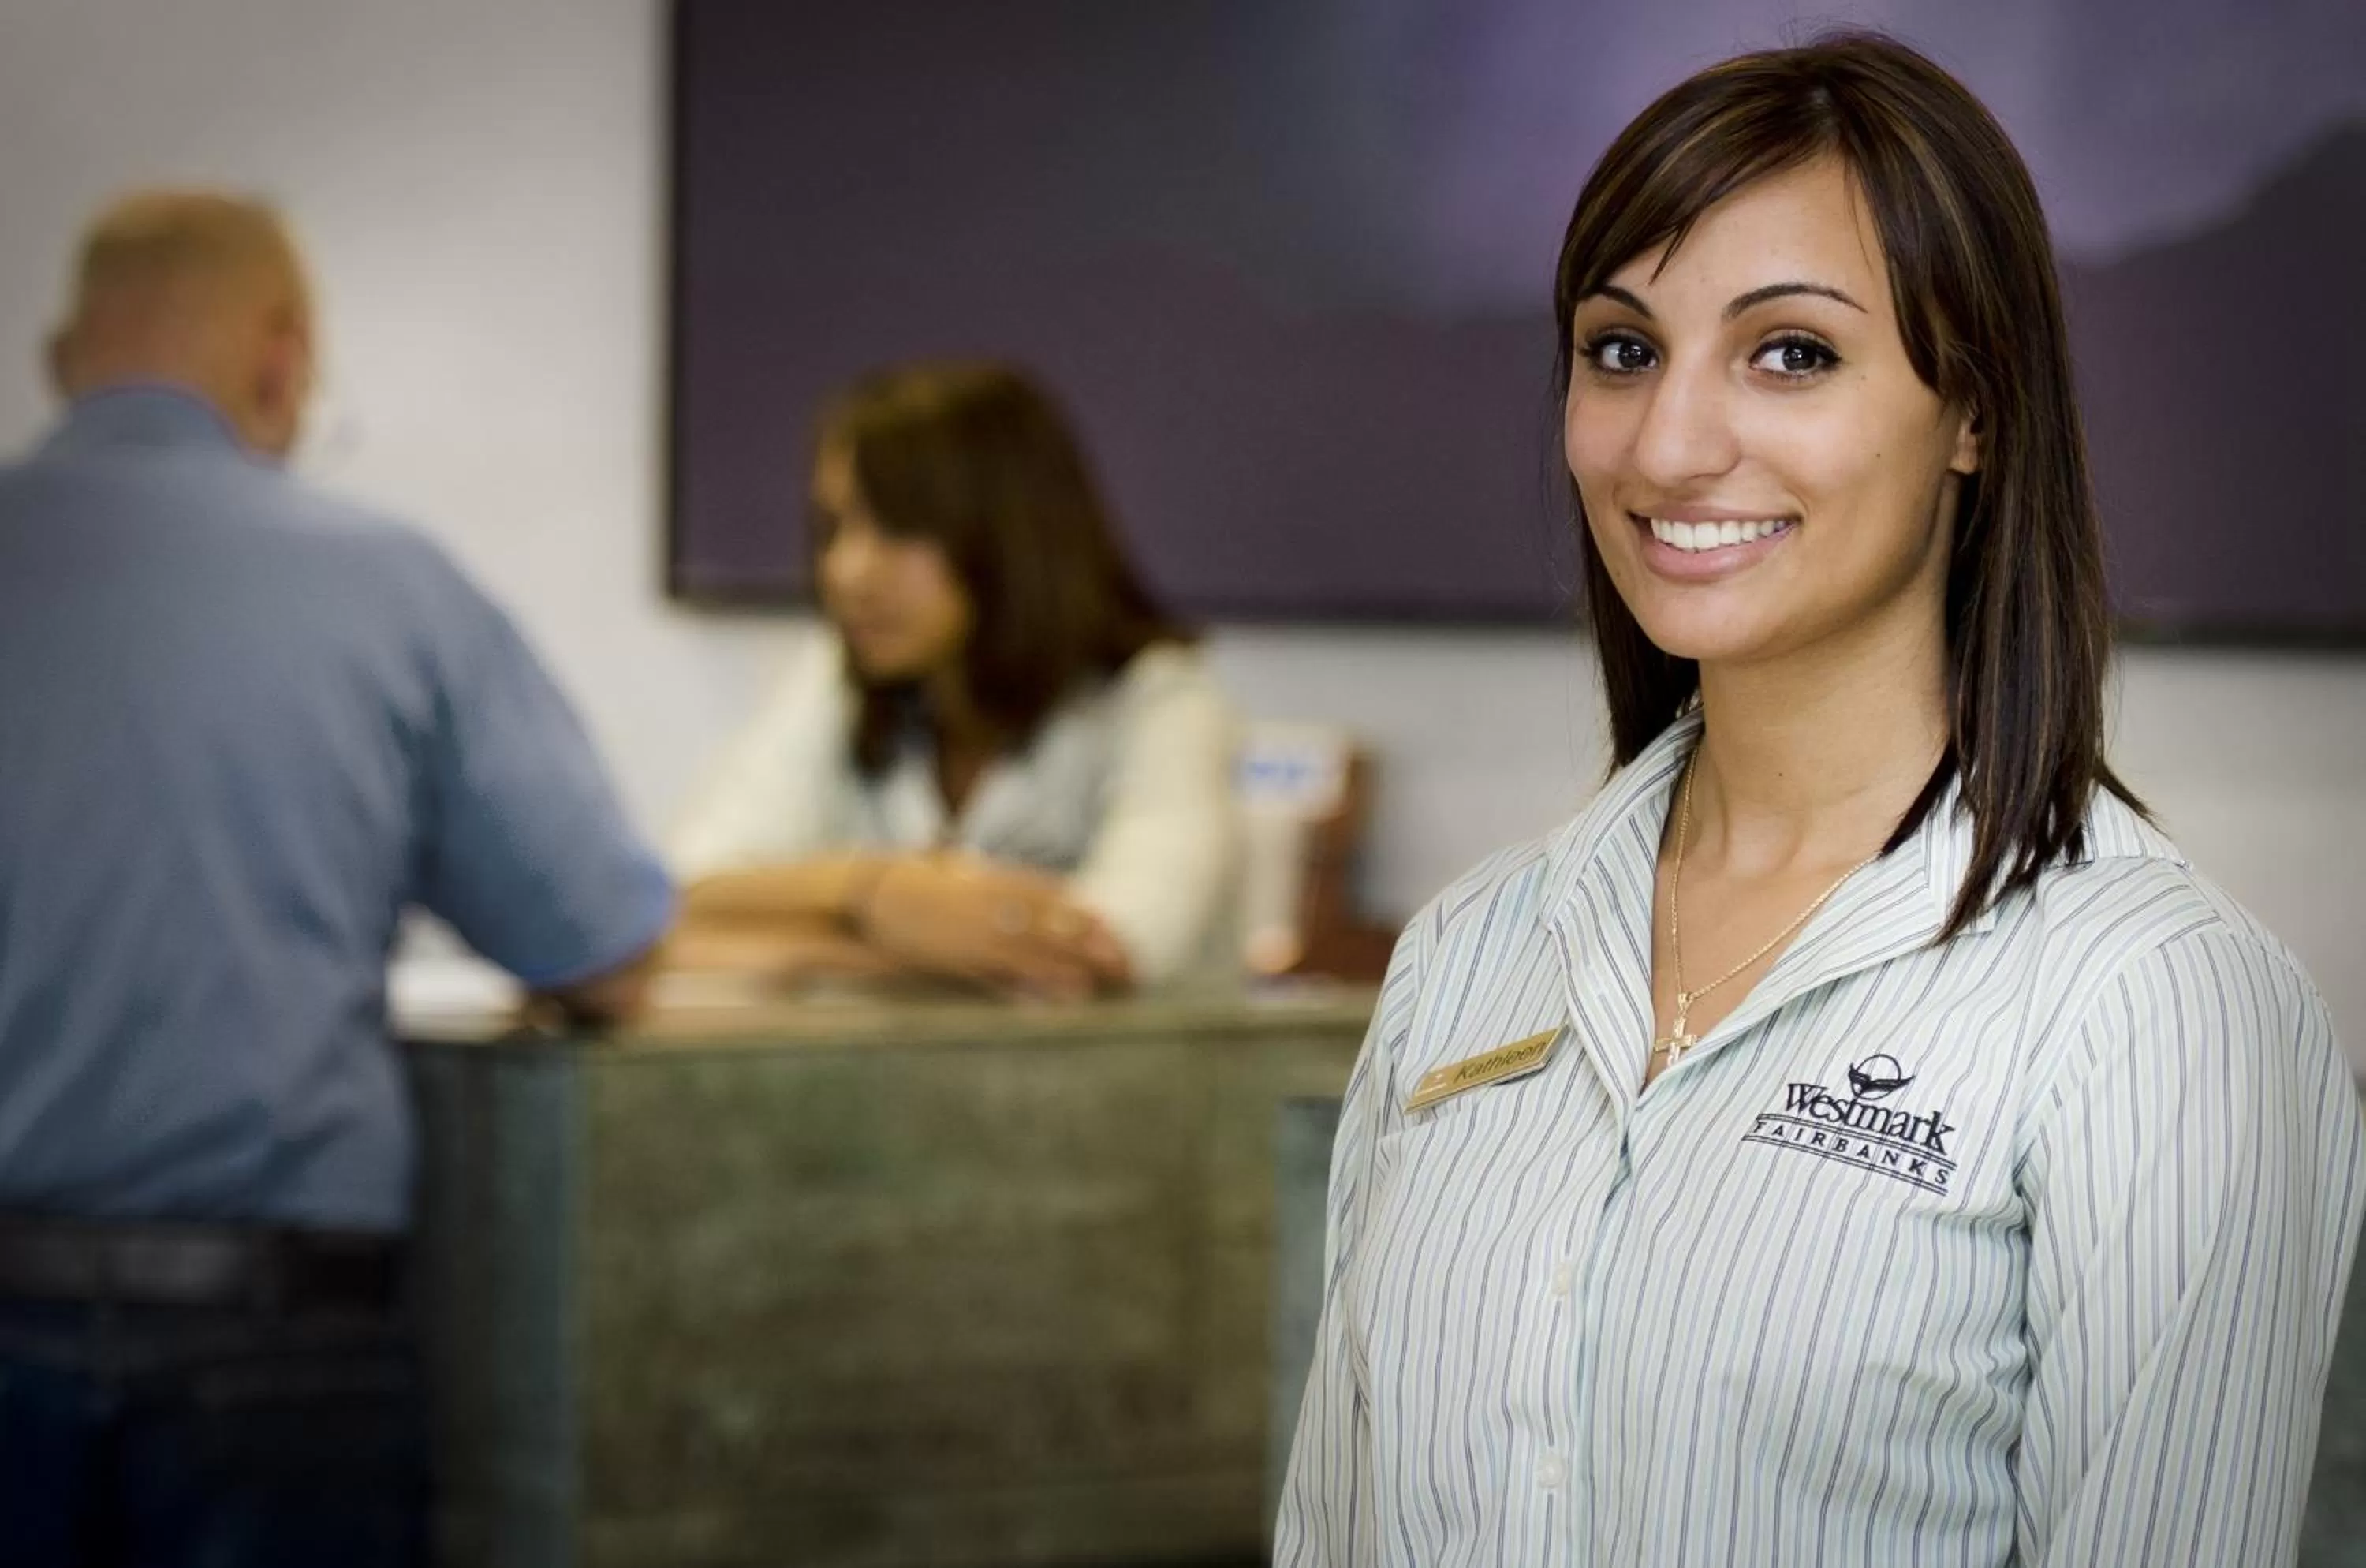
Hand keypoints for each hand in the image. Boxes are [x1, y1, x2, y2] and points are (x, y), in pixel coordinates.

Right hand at [856, 853, 1132, 999]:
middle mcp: (991, 902)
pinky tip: (1058, 996)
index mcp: (992, 879)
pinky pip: (1004, 972)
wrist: (865, 892)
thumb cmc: (908, 885)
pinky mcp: (957, 956)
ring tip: (1108, 980)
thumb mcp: (950, 872)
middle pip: (1054, 922)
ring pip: (1037, 948)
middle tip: (1128, 963)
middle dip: (1094, 944)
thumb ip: (978, 874)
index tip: (1116, 931)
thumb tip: (996, 873)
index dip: (1086, 916)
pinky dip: (1033, 984)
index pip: (1051, 896)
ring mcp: (975, 929)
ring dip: (1075, 965)